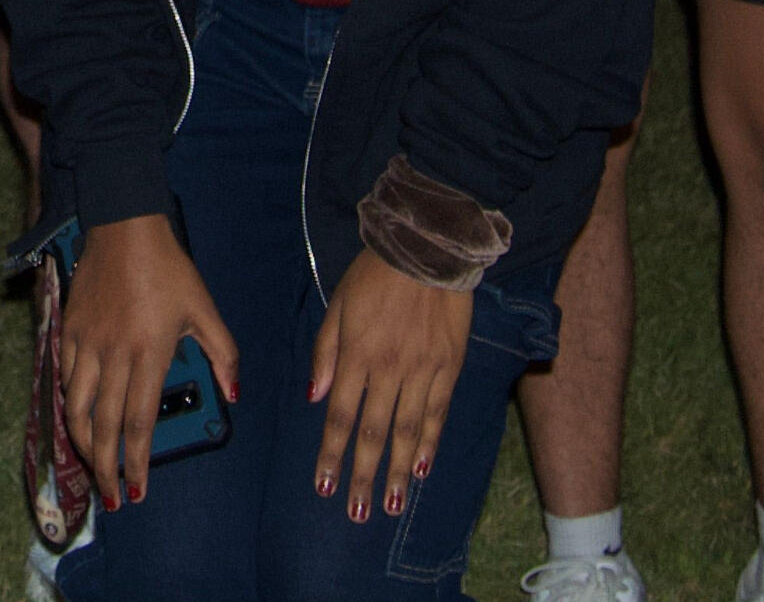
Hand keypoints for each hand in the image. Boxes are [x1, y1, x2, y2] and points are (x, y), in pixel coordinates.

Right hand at [53, 213, 239, 506]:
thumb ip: (224, 354)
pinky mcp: (69, 330)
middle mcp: (114, 355)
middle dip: (106, 468)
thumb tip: (234, 394)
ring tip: (92, 466)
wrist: (124, 227)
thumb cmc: (169, 268)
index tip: (137, 489)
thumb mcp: (204, 309)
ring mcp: (87, 343)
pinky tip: (79, 418)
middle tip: (111, 496)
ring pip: (77, 408)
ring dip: (83, 444)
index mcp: (149, 353)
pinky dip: (71, 405)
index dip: (136, 461)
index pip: (139, 423)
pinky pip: (65, 378)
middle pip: (104, 426)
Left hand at [306, 252, 469, 521]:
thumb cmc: (375, 275)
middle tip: (357, 513)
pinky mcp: (449, 368)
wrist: (427, 250)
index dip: (332, 454)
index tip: (325, 486)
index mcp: (355, 354)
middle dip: (363, 476)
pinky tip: (421, 468)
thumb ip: (325, 351)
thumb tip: (314, 397)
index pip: (340, 416)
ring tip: (390, 505)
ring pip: (407, 431)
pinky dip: (429, 443)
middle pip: (373, 433)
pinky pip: (437, 413)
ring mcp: (422, 370)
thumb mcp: (337, 304)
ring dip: (396, 471)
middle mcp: (388, 369)